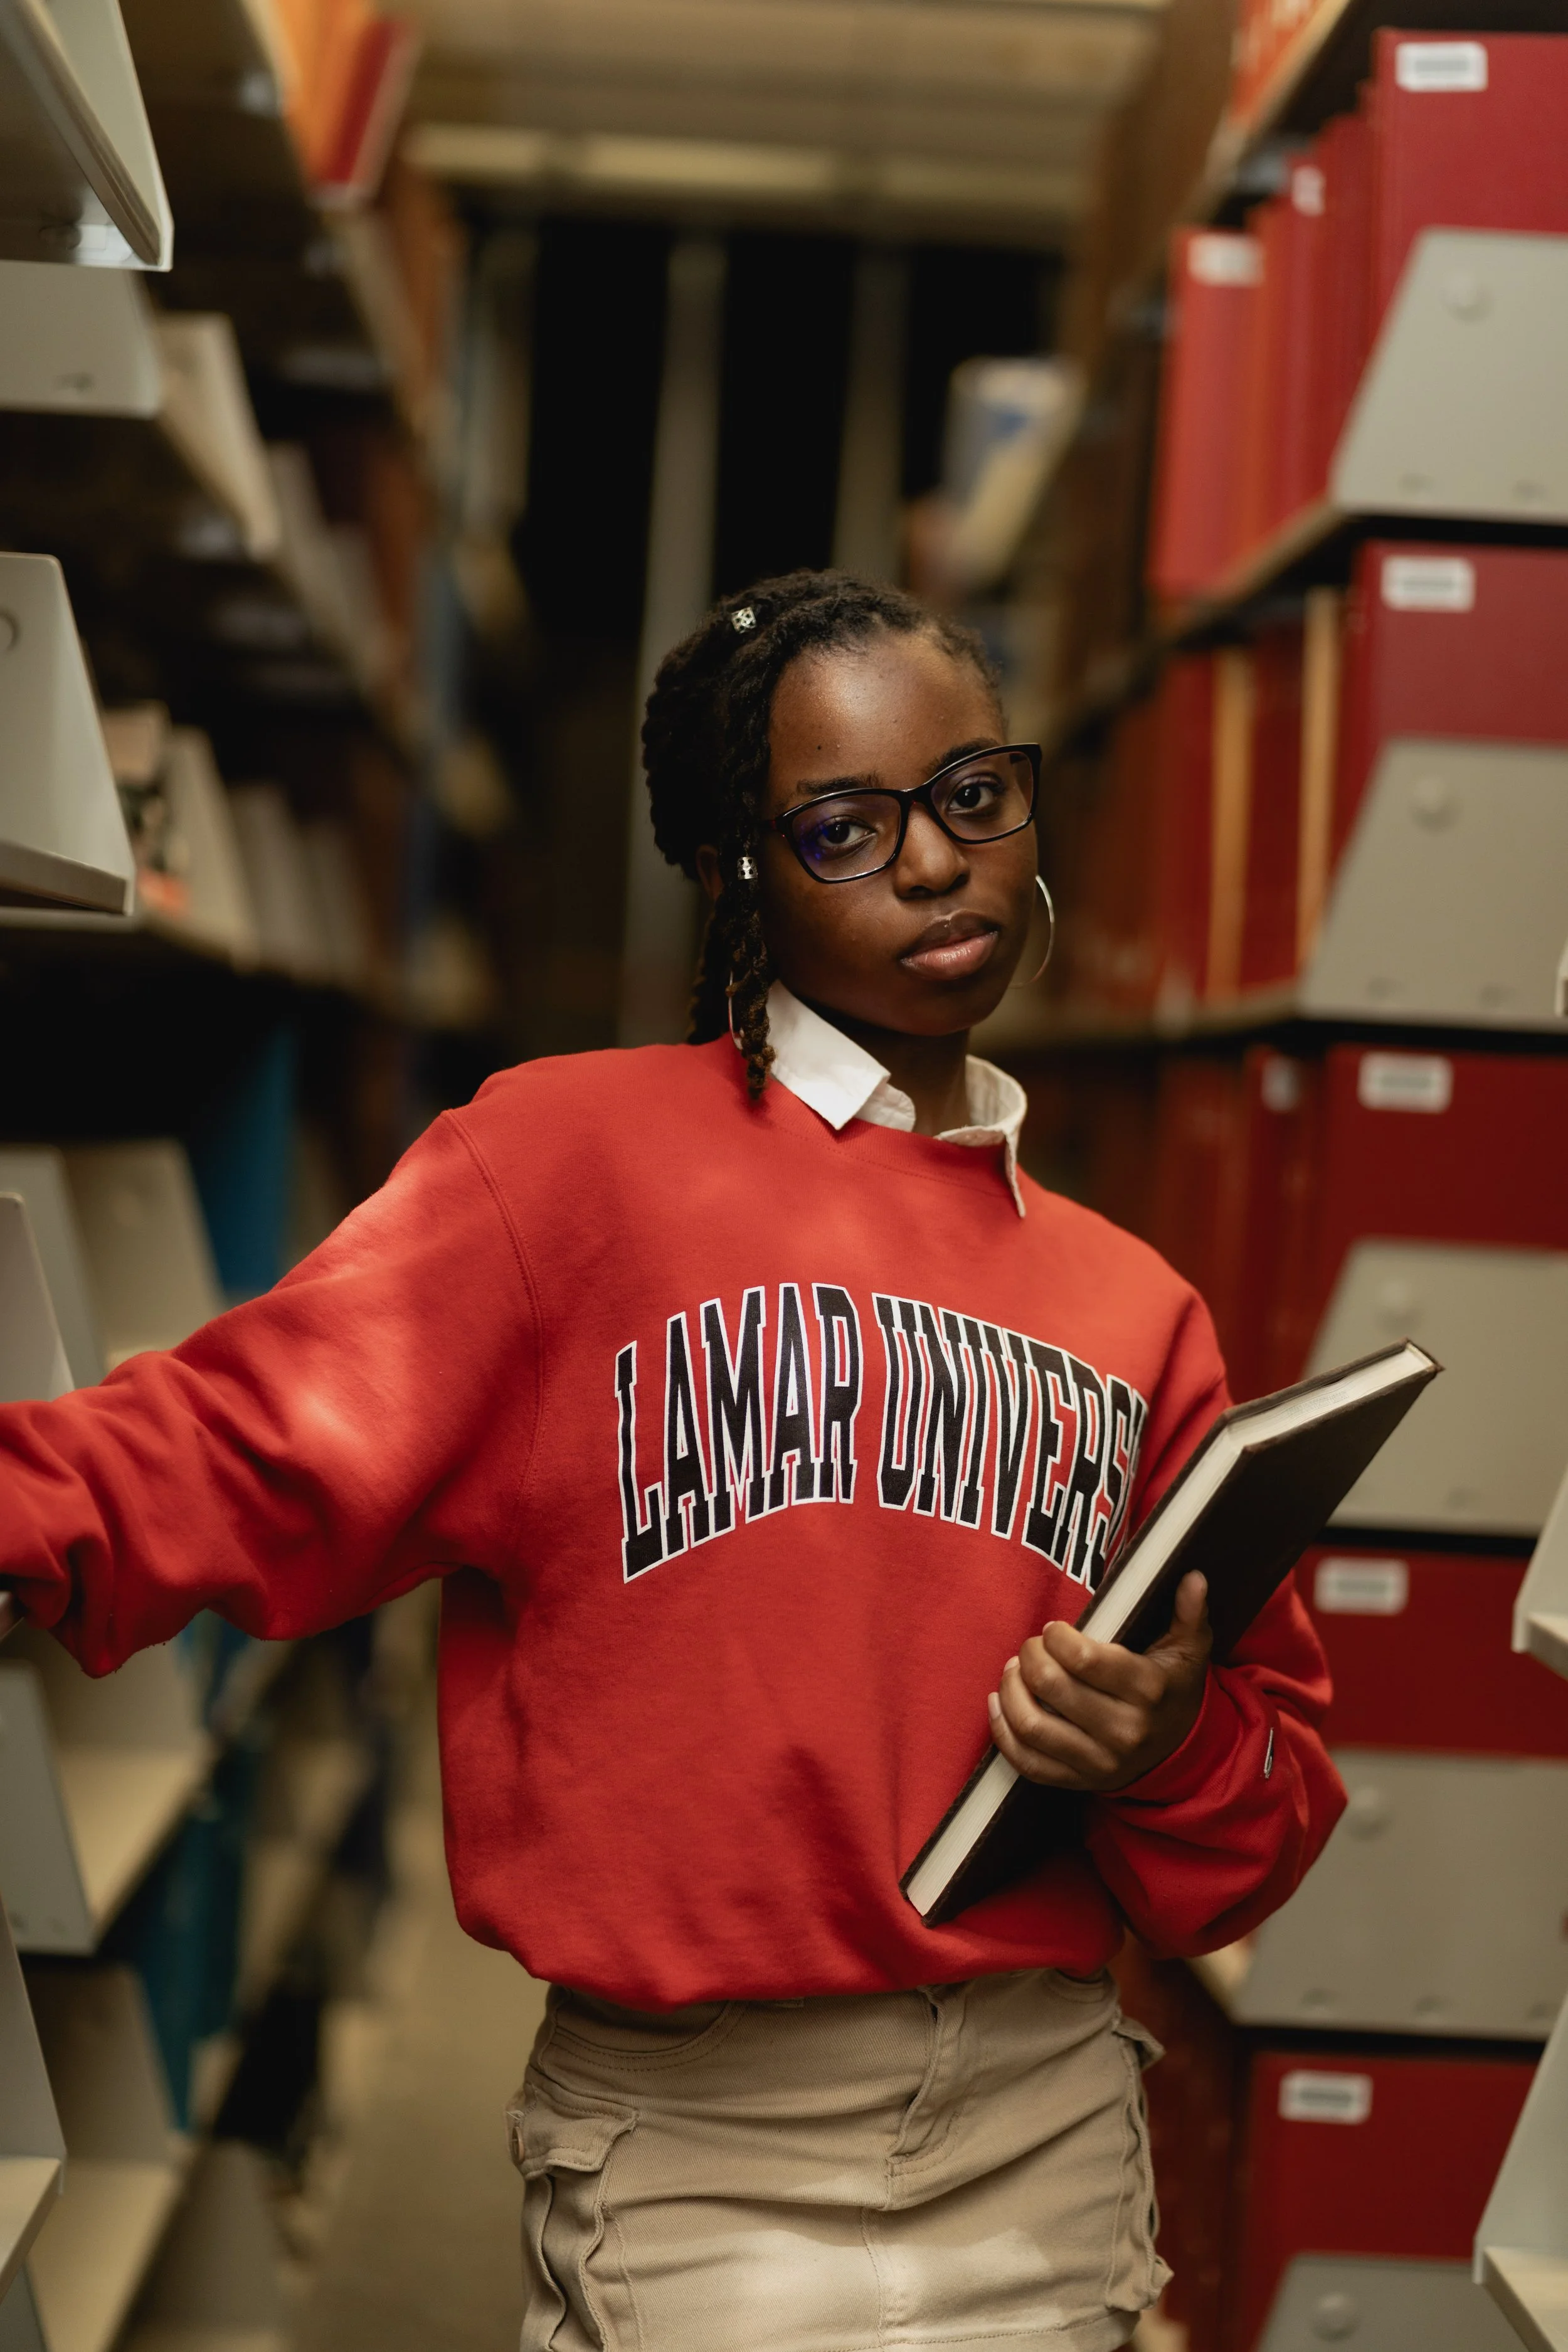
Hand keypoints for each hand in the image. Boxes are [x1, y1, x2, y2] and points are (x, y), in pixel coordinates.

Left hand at [986, 1572, 1212, 1792]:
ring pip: (1033, 1725)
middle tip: (1031, 1646)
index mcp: (1147, 1689)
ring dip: (1010, 1691)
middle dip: (1030, 1656)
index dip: (1056, 1637)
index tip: (1054, 1629)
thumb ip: (1189, 1613)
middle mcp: (1124, 1730)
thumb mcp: (1190, 1650)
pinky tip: (999, 1704)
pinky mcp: (1080, 1781)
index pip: (1083, 1658)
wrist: (1183, 1752)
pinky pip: (1029, 1763)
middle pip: (1052, 1686)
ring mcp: (1100, 1761)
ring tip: (1014, 1670)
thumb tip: (1194, 1577)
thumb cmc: (1174, 1689)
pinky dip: (1004, 1733)